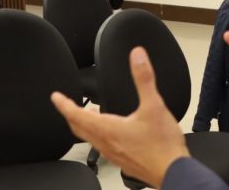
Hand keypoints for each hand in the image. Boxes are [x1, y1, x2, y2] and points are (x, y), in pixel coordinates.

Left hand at [52, 48, 188, 186]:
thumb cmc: (162, 145)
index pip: (76, 115)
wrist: (172, 171)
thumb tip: (137, 57)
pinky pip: (101, 145)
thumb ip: (144, 79)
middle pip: (78, 128)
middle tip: (66, 105)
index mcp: (108, 129)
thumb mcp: (154, 105)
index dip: (64, 104)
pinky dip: (97, 134)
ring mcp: (112, 154)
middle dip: (70, 114)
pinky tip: (110, 131)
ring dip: (84, 124)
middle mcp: (106, 143)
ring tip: (87, 114)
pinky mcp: (122, 160)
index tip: (55, 97)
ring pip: (89, 137)